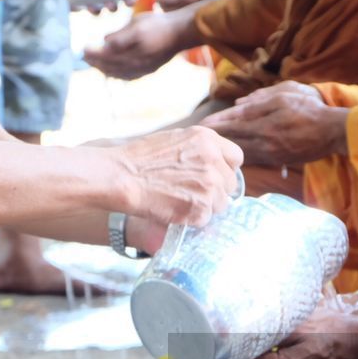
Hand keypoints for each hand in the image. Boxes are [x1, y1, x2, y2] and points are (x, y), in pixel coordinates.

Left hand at [84, 10, 191, 79]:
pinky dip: (118, 76)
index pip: (106, 55)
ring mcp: (143, 69)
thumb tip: (105, 41)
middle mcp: (136, 63)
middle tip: (85, 57)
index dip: (94, 53)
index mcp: (131, 50)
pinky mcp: (148, 71)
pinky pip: (129, 77)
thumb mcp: (137, 24)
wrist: (179, 34)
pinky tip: (114, 74)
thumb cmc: (158, 24)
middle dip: (96, 62)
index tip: (83, 49)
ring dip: (104, 70)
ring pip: (118, 74)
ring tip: (95, 65)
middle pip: (110, 66)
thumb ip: (120, 35)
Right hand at [110, 126, 242, 227]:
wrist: (122, 176)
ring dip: (205, 206)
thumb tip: (217, 164)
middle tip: (191, 191)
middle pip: (230, 184)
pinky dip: (192, 218)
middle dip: (216, 190)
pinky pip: (206, 219)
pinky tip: (175, 209)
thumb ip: (201, 149)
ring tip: (180, 200)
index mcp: (208, 140)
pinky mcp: (201, 208)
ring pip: (221, 204)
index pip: (236, 158)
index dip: (225, 169)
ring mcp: (209, 186)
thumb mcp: (176, 139)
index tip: (214, 175)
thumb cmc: (141, 158)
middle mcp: (213, 161)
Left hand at [200, 81, 348, 164]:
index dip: (215, 123)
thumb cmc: (310, 108)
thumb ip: (260, 98)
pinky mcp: (277, 160)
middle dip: (215, 138)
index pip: (232, 122)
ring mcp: (270, 152)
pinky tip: (231, 154)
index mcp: (263, 121)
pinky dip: (240, 155)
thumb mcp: (285, 93)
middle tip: (197, 138)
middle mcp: (263, 139)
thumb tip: (238, 103)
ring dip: (225, 149)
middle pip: (232, 139)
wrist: (333, 131)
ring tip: (209, 147)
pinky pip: (253, 158)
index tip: (200, 125)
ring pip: (240, 151)